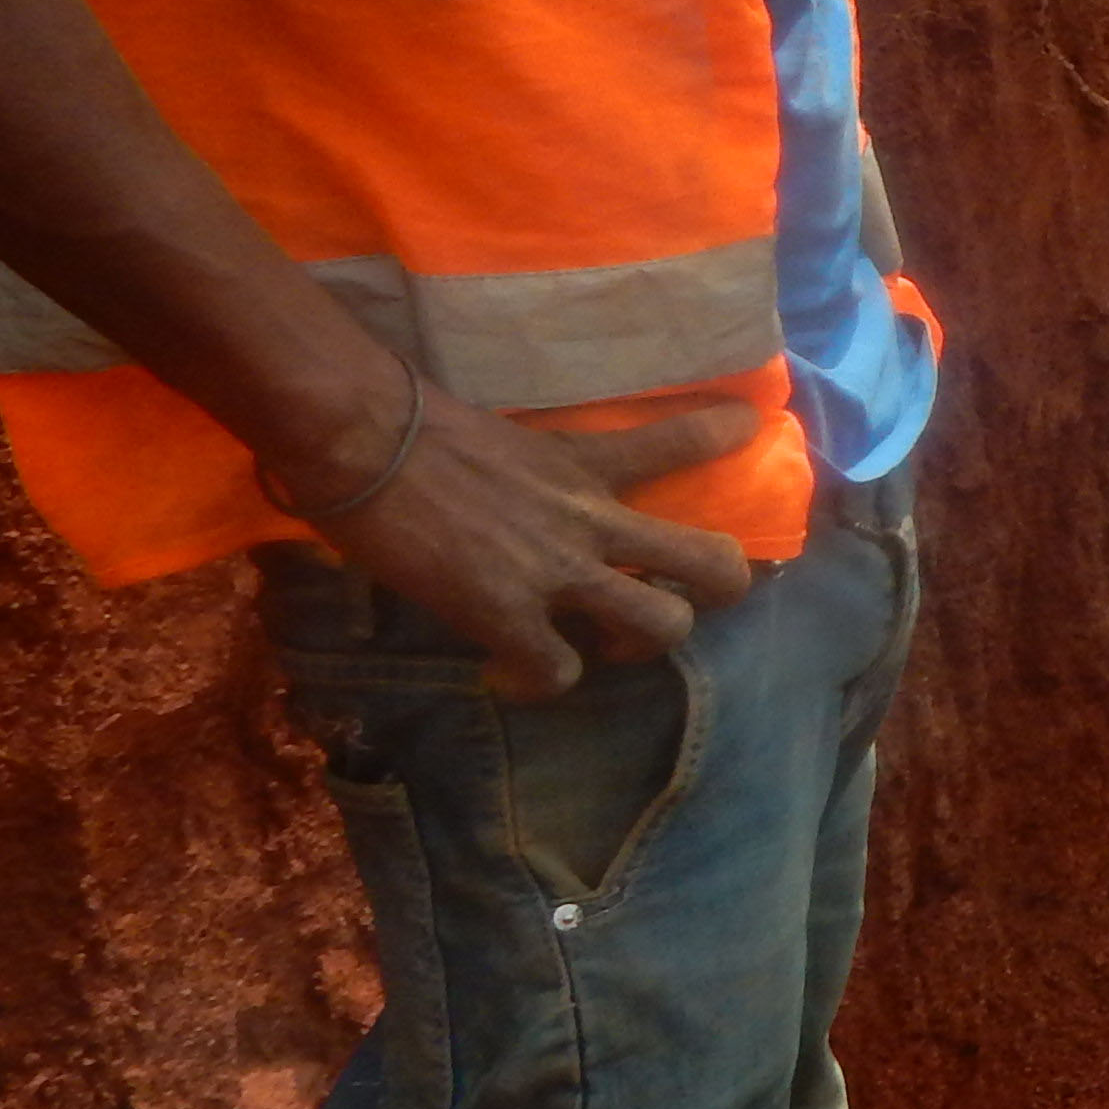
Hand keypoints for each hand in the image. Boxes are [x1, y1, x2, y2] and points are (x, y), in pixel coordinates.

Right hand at [296, 395, 766, 700]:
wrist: (364, 439)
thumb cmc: (417, 427)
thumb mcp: (509, 437)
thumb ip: (541, 472)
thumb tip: (520, 495)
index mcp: (589, 462)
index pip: (681, 438)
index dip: (721, 432)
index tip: (744, 426)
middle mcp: (592, 517)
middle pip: (708, 561)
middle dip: (721, 589)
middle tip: (683, 597)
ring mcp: (556, 569)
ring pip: (659, 625)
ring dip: (639, 645)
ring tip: (602, 642)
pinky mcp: (505, 613)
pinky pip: (556, 672)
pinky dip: (536, 682)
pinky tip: (509, 671)